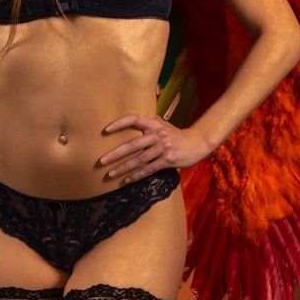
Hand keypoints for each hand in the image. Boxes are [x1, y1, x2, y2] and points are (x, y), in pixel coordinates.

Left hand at [99, 95, 213, 182]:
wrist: (197, 143)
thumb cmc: (176, 134)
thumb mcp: (164, 124)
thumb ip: (150, 122)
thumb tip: (136, 120)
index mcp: (155, 124)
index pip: (134, 119)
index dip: (120, 123)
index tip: (106, 130)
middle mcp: (158, 135)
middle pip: (132, 145)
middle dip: (115, 154)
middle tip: (101, 161)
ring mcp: (163, 148)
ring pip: (139, 160)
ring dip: (123, 168)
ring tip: (110, 174)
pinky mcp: (168, 161)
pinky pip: (148, 170)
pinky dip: (136, 176)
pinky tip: (126, 181)